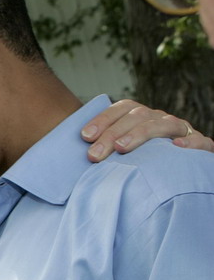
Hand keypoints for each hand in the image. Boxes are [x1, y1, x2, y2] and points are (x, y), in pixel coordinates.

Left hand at [81, 99, 213, 161]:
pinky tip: (176, 148)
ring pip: (164, 125)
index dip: (103, 119)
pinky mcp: (202, 146)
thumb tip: (77, 162)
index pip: (122, 109)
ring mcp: (181, 131)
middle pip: (138, 117)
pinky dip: (189, 143)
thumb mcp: (125, 155)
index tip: (85, 136)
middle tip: (94, 155)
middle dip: (113, 134)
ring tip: (122, 148)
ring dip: (141, 134)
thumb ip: (107, 153)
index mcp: (142, 118)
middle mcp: (160, 120)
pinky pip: (200, 142)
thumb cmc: (145, 164)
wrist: (182, 170)